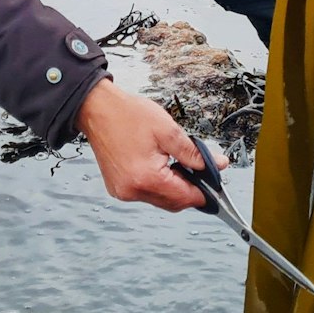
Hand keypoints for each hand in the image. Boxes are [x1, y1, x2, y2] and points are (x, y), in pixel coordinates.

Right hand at [76, 78, 228, 211]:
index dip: (204, 192)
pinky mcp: (117, 188)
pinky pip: (145, 194)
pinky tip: (160, 167)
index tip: (215, 186)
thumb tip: (216, 165)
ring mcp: (122, 191)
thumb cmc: (127, 115)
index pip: (184, 197)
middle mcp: (131, 191)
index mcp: (145, 178)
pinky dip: (157, 185)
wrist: (97, 109)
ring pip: (160, 200)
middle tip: (198, 170)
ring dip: (173, 187)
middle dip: (189, 190)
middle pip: (173, 203)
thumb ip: (194, 153)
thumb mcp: (168, 130)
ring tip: (176, 163)